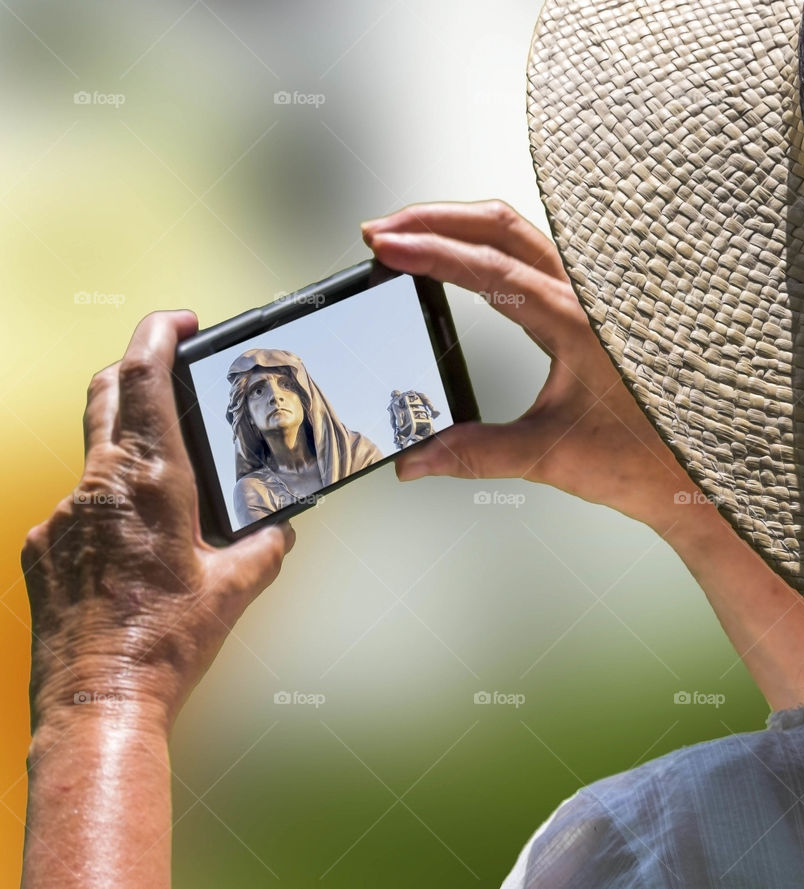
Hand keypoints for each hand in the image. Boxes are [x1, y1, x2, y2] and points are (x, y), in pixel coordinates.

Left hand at [21, 311, 295, 739]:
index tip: (177, 320)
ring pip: (94, 457)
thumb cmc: (167, 644)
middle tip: (168, 371)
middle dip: (135, 369)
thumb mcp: (235, 589)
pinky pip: (75, 509)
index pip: (144, 381)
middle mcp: (97, 487)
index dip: (157, 335)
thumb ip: (265, 547)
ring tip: (166, 493)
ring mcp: (60, 517)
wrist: (98, 705)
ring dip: (127, 452)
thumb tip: (281, 530)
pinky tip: (130, 551)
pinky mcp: (40, 550)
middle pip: (106, 396)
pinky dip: (106, 510)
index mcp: (150, 483)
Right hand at [362, 200, 703, 533]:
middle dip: (436, 220)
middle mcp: (587, 300)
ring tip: (411, 236)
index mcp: (580, 325)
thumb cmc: (641, 461)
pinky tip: (463, 259)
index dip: (433, 254)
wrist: (688, 476)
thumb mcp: (550, 457)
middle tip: (384, 233)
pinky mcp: (587, 313)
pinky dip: (486, 246)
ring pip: (519, 235)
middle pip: (503, 228)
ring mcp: (589, 301)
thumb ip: (477, 454)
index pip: (492, 271)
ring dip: (461, 227)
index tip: (387, 247)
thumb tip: (417, 458)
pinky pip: (532, 258)